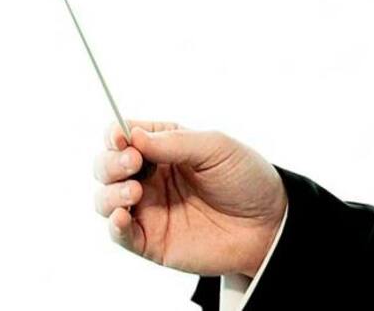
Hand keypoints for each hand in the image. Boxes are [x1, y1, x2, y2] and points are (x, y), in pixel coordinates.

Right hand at [93, 120, 287, 278]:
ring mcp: (148, 208)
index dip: (115, 134)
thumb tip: (131, 135)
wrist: (267, 223)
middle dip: (110, 162)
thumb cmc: (245, 177)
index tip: (119, 137)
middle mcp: (150, 175)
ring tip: (134, 192)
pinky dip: (114, 225)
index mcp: (164, 146)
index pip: (123, 134)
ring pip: (105, 198)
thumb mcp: (215, 147)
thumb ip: (174, 142)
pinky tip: (121, 217)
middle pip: (106, 164)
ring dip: (110, 192)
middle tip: (133, 162)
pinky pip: (120, 234)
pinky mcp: (151, 240)